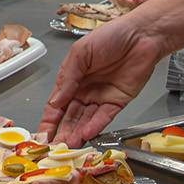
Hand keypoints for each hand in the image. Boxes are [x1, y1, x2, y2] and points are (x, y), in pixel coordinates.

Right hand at [38, 21, 168, 145]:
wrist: (142, 34)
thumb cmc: (111, 35)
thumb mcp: (81, 52)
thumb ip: (68, 78)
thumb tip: (55, 102)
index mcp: (72, 78)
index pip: (56, 105)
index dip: (48, 121)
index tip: (41, 136)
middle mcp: (85, 91)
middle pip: (70, 117)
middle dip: (61, 133)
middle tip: (53, 149)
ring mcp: (101, 98)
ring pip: (85, 120)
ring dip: (76, 133)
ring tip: (68, 146)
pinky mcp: (118, 102)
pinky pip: (104, 117)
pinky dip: (95, 126)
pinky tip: (86, 134)